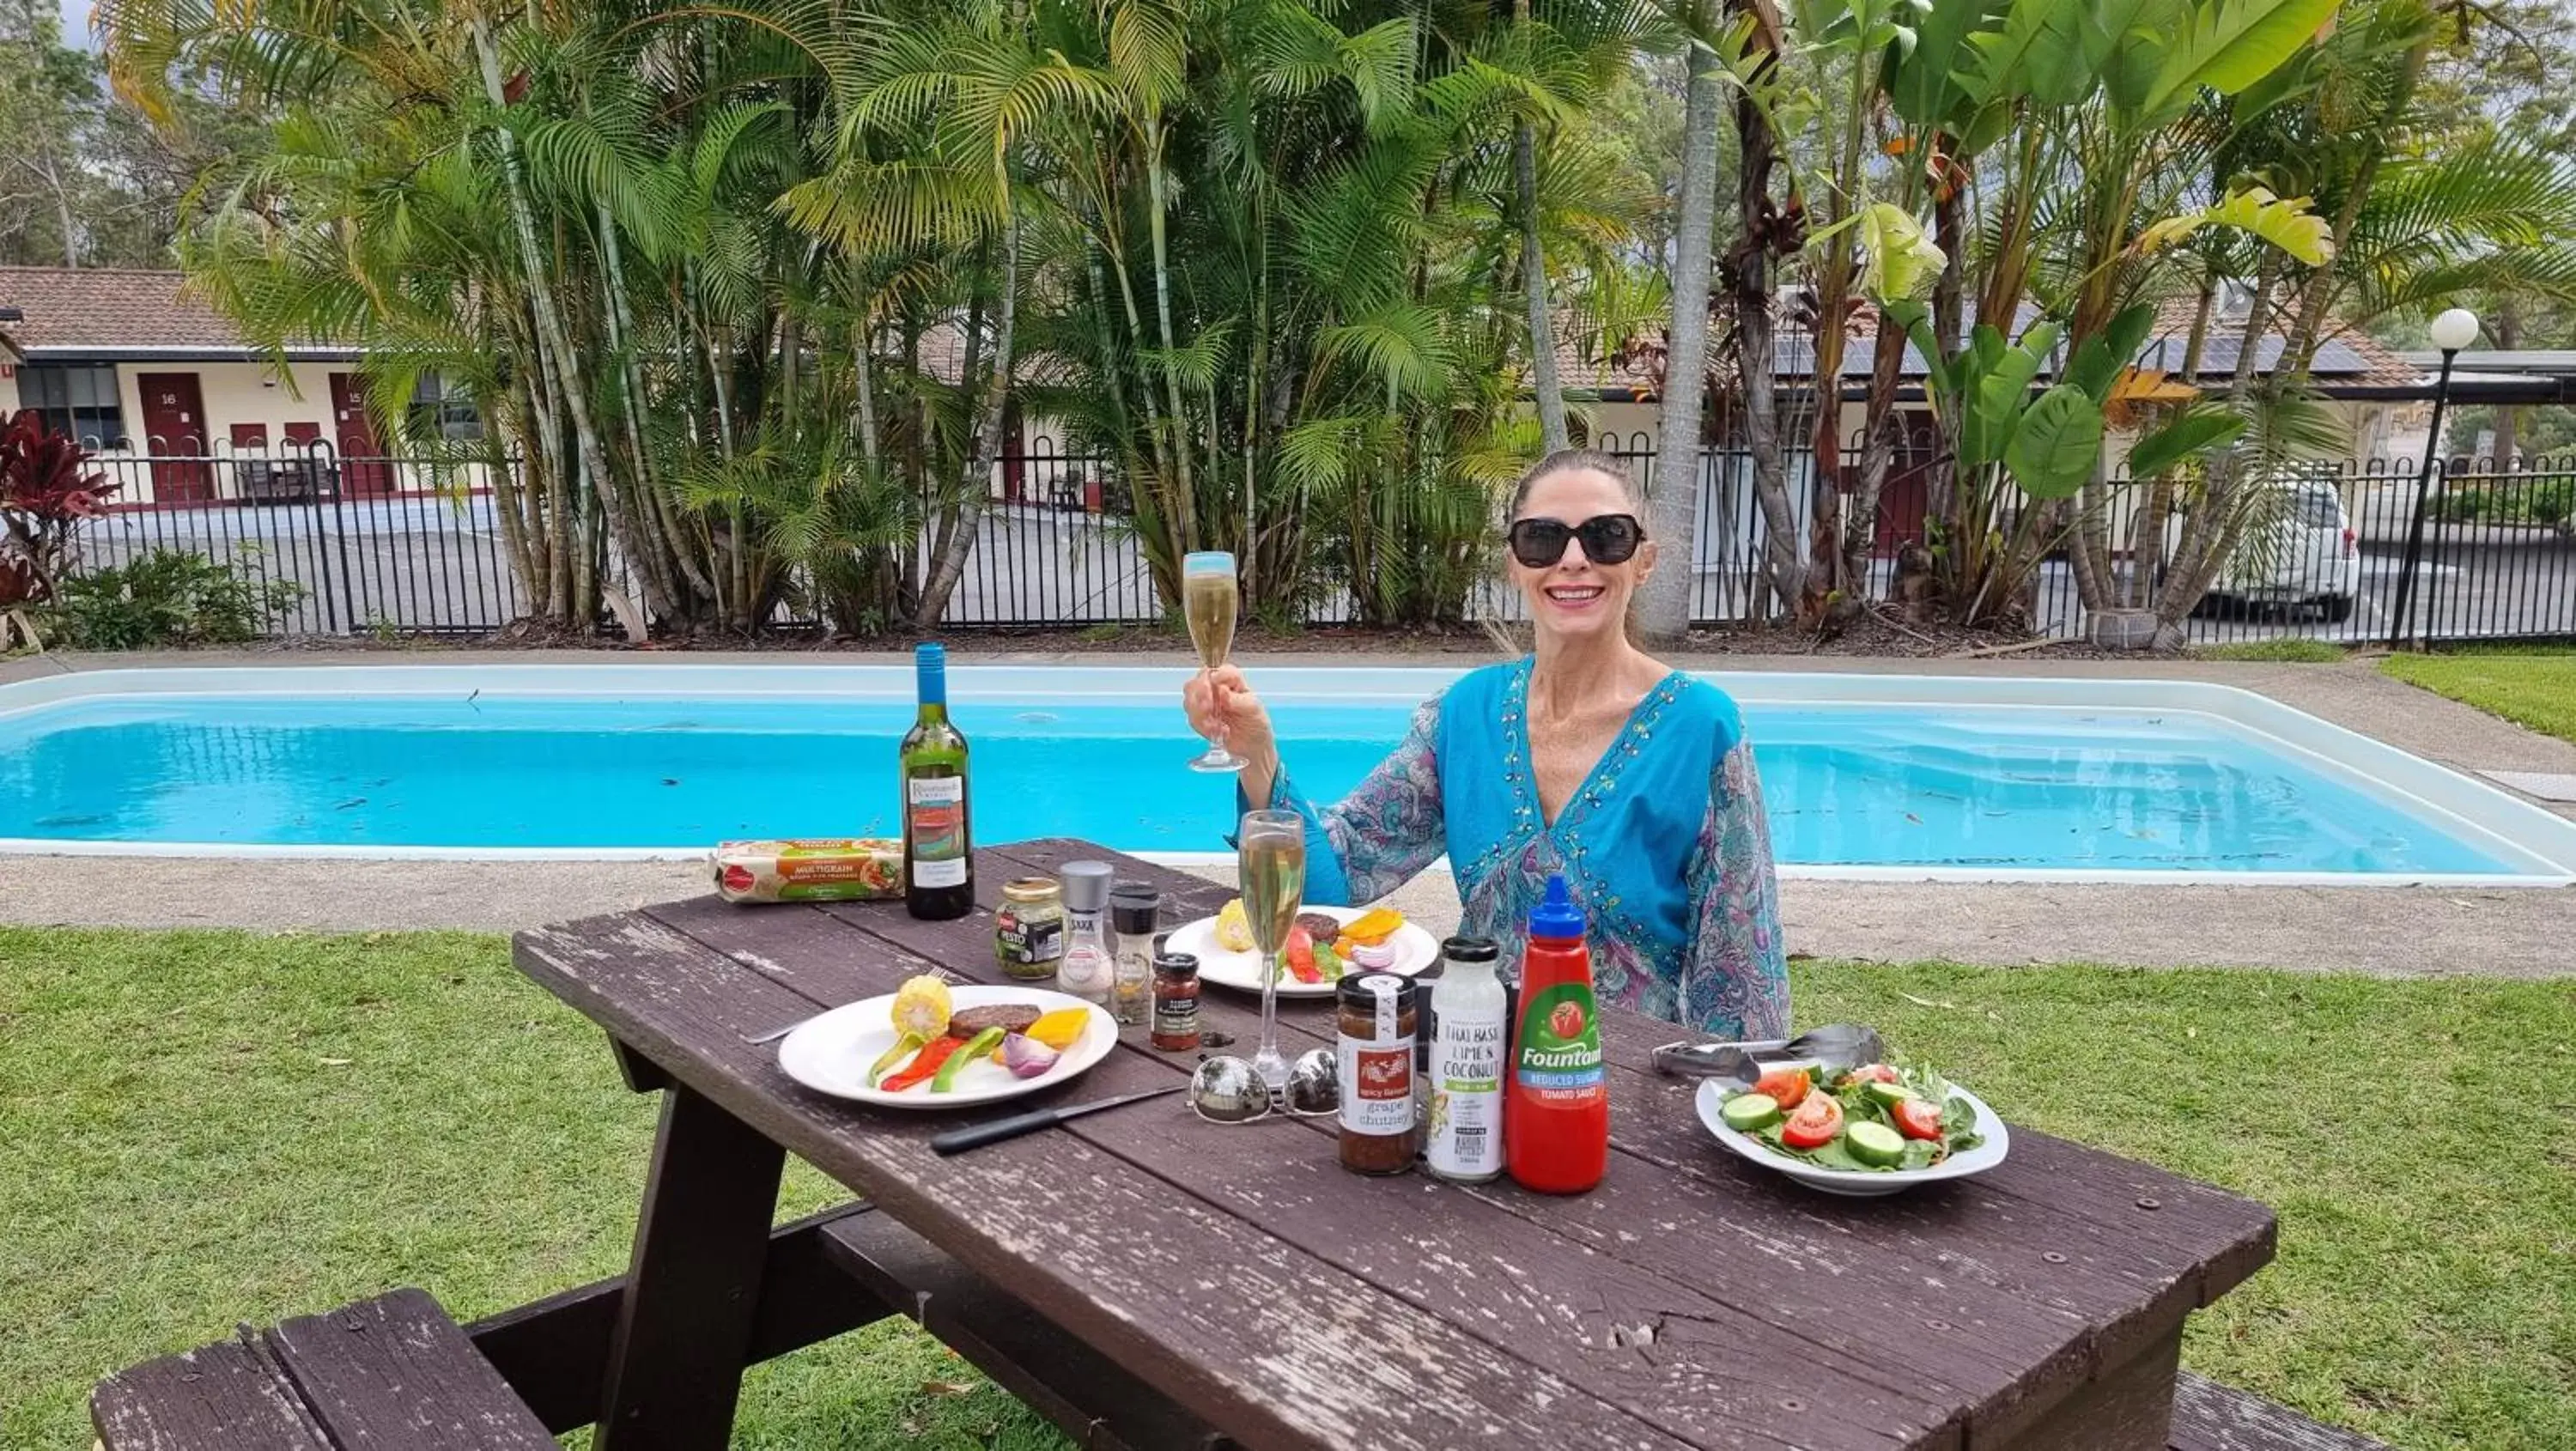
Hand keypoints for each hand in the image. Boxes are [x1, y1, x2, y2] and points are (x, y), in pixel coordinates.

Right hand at [1184, 665, 1279, 783]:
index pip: (1217, 669)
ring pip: (1189, 701)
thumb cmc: (1256, 723)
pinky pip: (1192, 720)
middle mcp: (1215, 689)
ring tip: (1217, 726)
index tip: (1215, 685)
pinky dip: (1203, 727)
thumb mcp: (1253, 709)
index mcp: (1231, 680)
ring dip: (1201, 715)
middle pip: (1195, 683)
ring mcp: (1205, 704)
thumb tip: (1221, 691)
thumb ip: (1237, 699)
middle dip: (1200, 696)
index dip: (1213, 677)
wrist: (1252, 748)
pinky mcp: (1200, 720)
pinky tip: (1218, 732)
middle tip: (1209, 708)